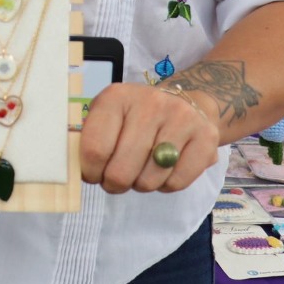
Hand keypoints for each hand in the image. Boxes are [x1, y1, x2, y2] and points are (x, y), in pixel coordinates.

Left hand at [79, 83, 221, 194]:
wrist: (186, 103)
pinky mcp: (206, 139)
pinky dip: (166, 186)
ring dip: (141, 184)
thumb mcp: (108, 115)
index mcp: (117, 96)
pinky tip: (164, 169)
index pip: (94, 149)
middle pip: (121, 170)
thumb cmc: (136, 116)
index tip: (94, 175)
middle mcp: (150, 103)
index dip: (90, 172)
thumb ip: (89, 139)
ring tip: (142, 168)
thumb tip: (76, 172)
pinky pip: (176, 183)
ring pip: (149, 181)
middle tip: (117, 178)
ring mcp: (181, 119)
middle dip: (114, 183)